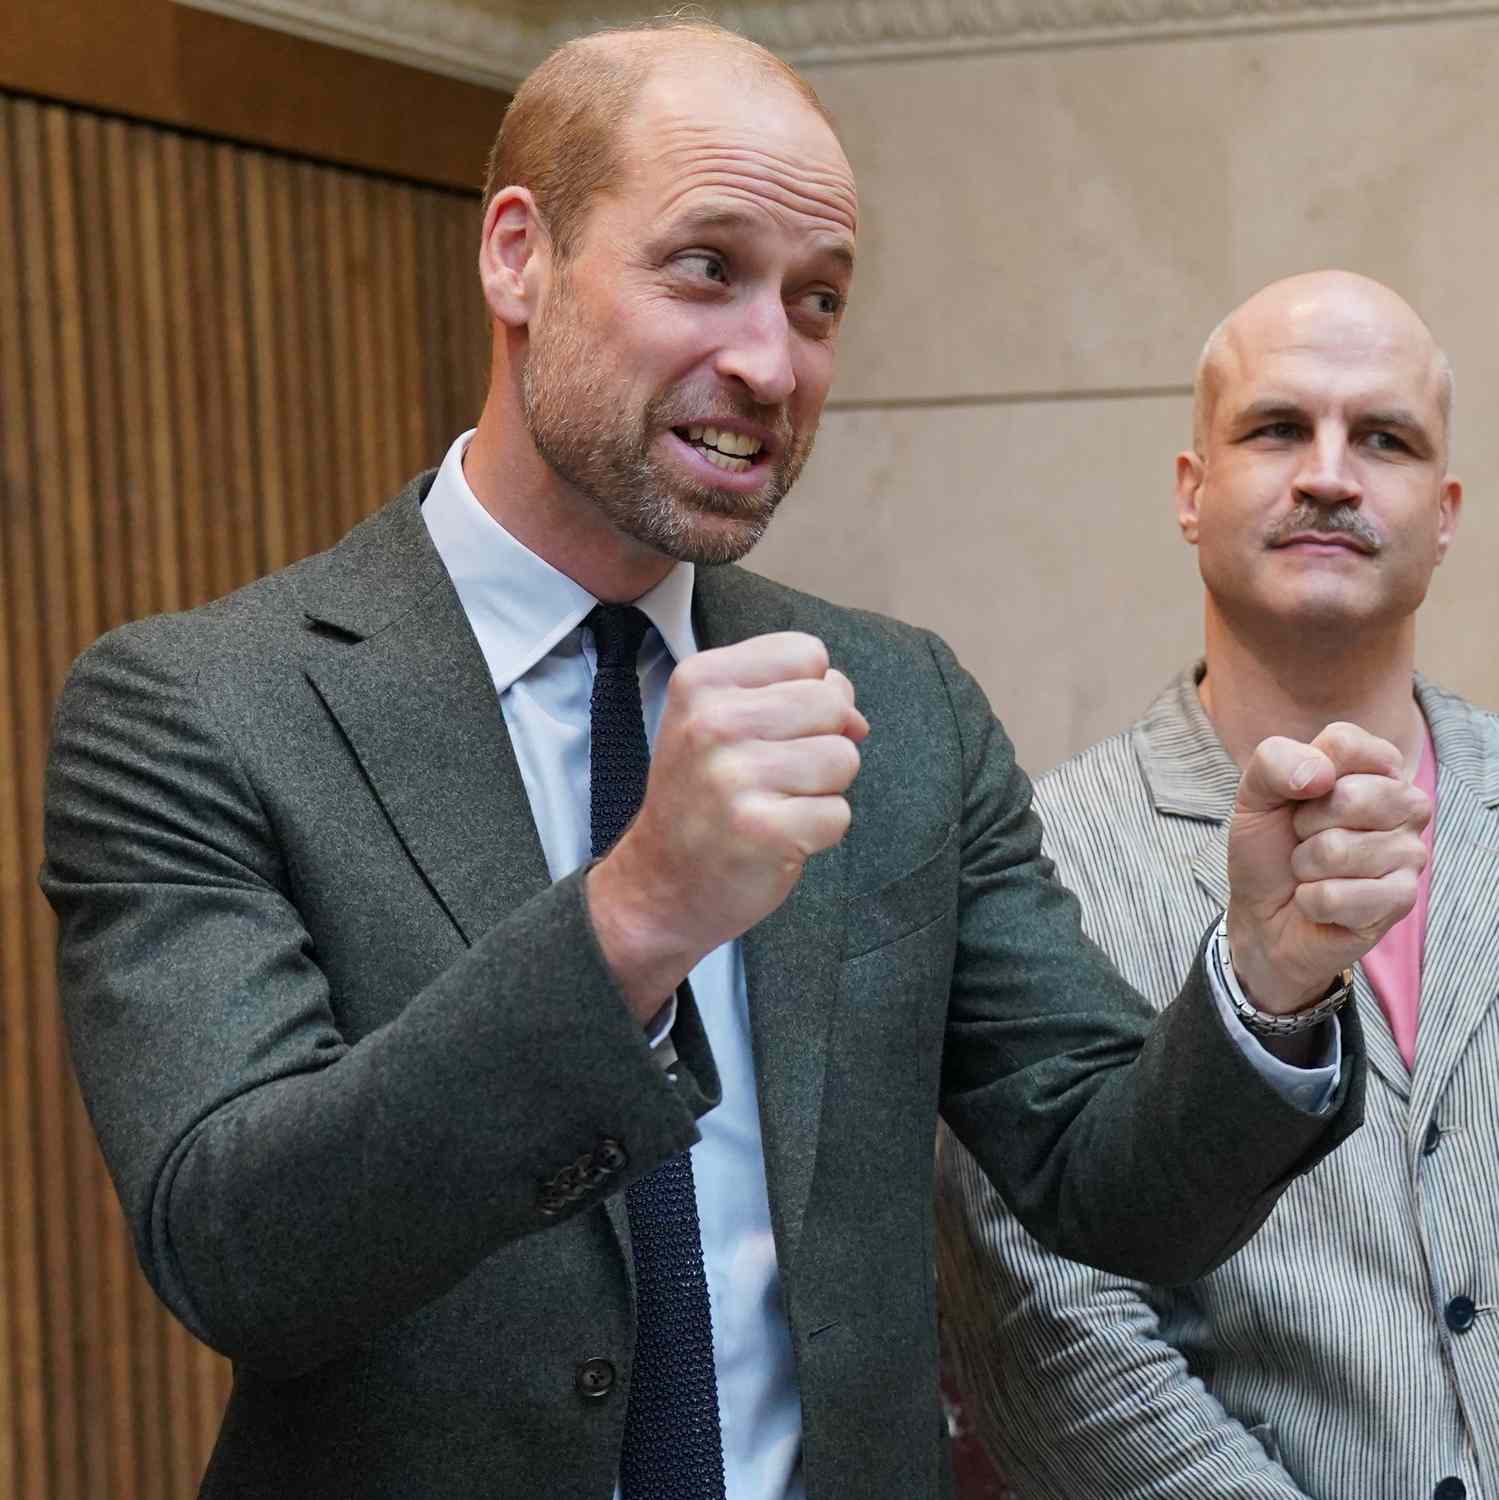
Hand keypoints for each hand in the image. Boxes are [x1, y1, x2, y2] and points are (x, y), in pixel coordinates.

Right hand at [587, 632, 867, 1020]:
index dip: (807, 692)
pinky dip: (820, 831)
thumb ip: (792, 694)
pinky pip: (839, 814)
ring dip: (822, 788)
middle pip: (833, 703)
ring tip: (775, 804)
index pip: (807, 653)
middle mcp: (713, 721)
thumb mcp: (723, 719)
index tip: (770, 729)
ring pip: (844, 758)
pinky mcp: (763, 831)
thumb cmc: (704, 793)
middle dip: (821, 741)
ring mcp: (735, 777)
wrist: (661, 883)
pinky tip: (778, 837)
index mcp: (701, 679)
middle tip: (773, 775)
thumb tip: (857, 719)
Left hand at [1226, 722, 1429, 1015]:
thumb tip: (1322, 775)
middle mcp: (1405, 803)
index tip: (1297, 797)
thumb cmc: (1270, 846)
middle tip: (1303, 839)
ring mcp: (1410, 852)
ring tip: (1312, 872)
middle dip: (1304, 826)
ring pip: (1337, 850)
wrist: (1264, 913)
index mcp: (1376, 766)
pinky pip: (1338, 895)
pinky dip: (1311, 901)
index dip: (1300, 775)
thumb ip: (1276, 762)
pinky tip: (1320, 903)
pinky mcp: (1402, 898)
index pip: (1345, 743)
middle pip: (1349, 797)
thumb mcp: (1254, 793)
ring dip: (1305, 867)